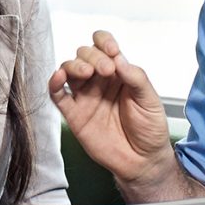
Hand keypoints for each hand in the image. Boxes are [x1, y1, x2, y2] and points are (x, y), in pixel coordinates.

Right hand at [49, 30, 175, 186]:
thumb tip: (119, 58)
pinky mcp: (74, 114)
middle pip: (85, 55)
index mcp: (119, 73)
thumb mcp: (150, 100)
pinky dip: (54, 84)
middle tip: (107, 70)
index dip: (105, 43)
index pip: (105, 47)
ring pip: (69, 70)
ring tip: (87, 72)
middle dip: (93, 57)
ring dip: (74, 65)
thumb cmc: (149, 130)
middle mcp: (99, 81)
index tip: (113, 50)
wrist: (143, 161)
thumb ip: (136, 78)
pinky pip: (58, 95)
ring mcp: (85, 97)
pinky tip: (58, 77)